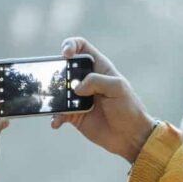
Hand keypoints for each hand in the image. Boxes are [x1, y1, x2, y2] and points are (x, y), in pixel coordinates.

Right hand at [51, 37, 156, 162]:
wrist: (130, 136)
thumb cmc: (128, 108)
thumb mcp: (118, 88)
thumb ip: (96, 81)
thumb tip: (76, 87)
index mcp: (98, 68)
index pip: (81, 47)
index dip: (71, 45)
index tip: (66, 54)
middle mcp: (86, 80)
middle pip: (64, 68)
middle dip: (56, 72)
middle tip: (58, 83)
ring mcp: (78, 98)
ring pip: (58, 91)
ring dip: (52, 96)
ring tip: (55, 104)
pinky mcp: (74, 115)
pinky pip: (59, 113)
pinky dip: (55, 116)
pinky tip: (57, 122)